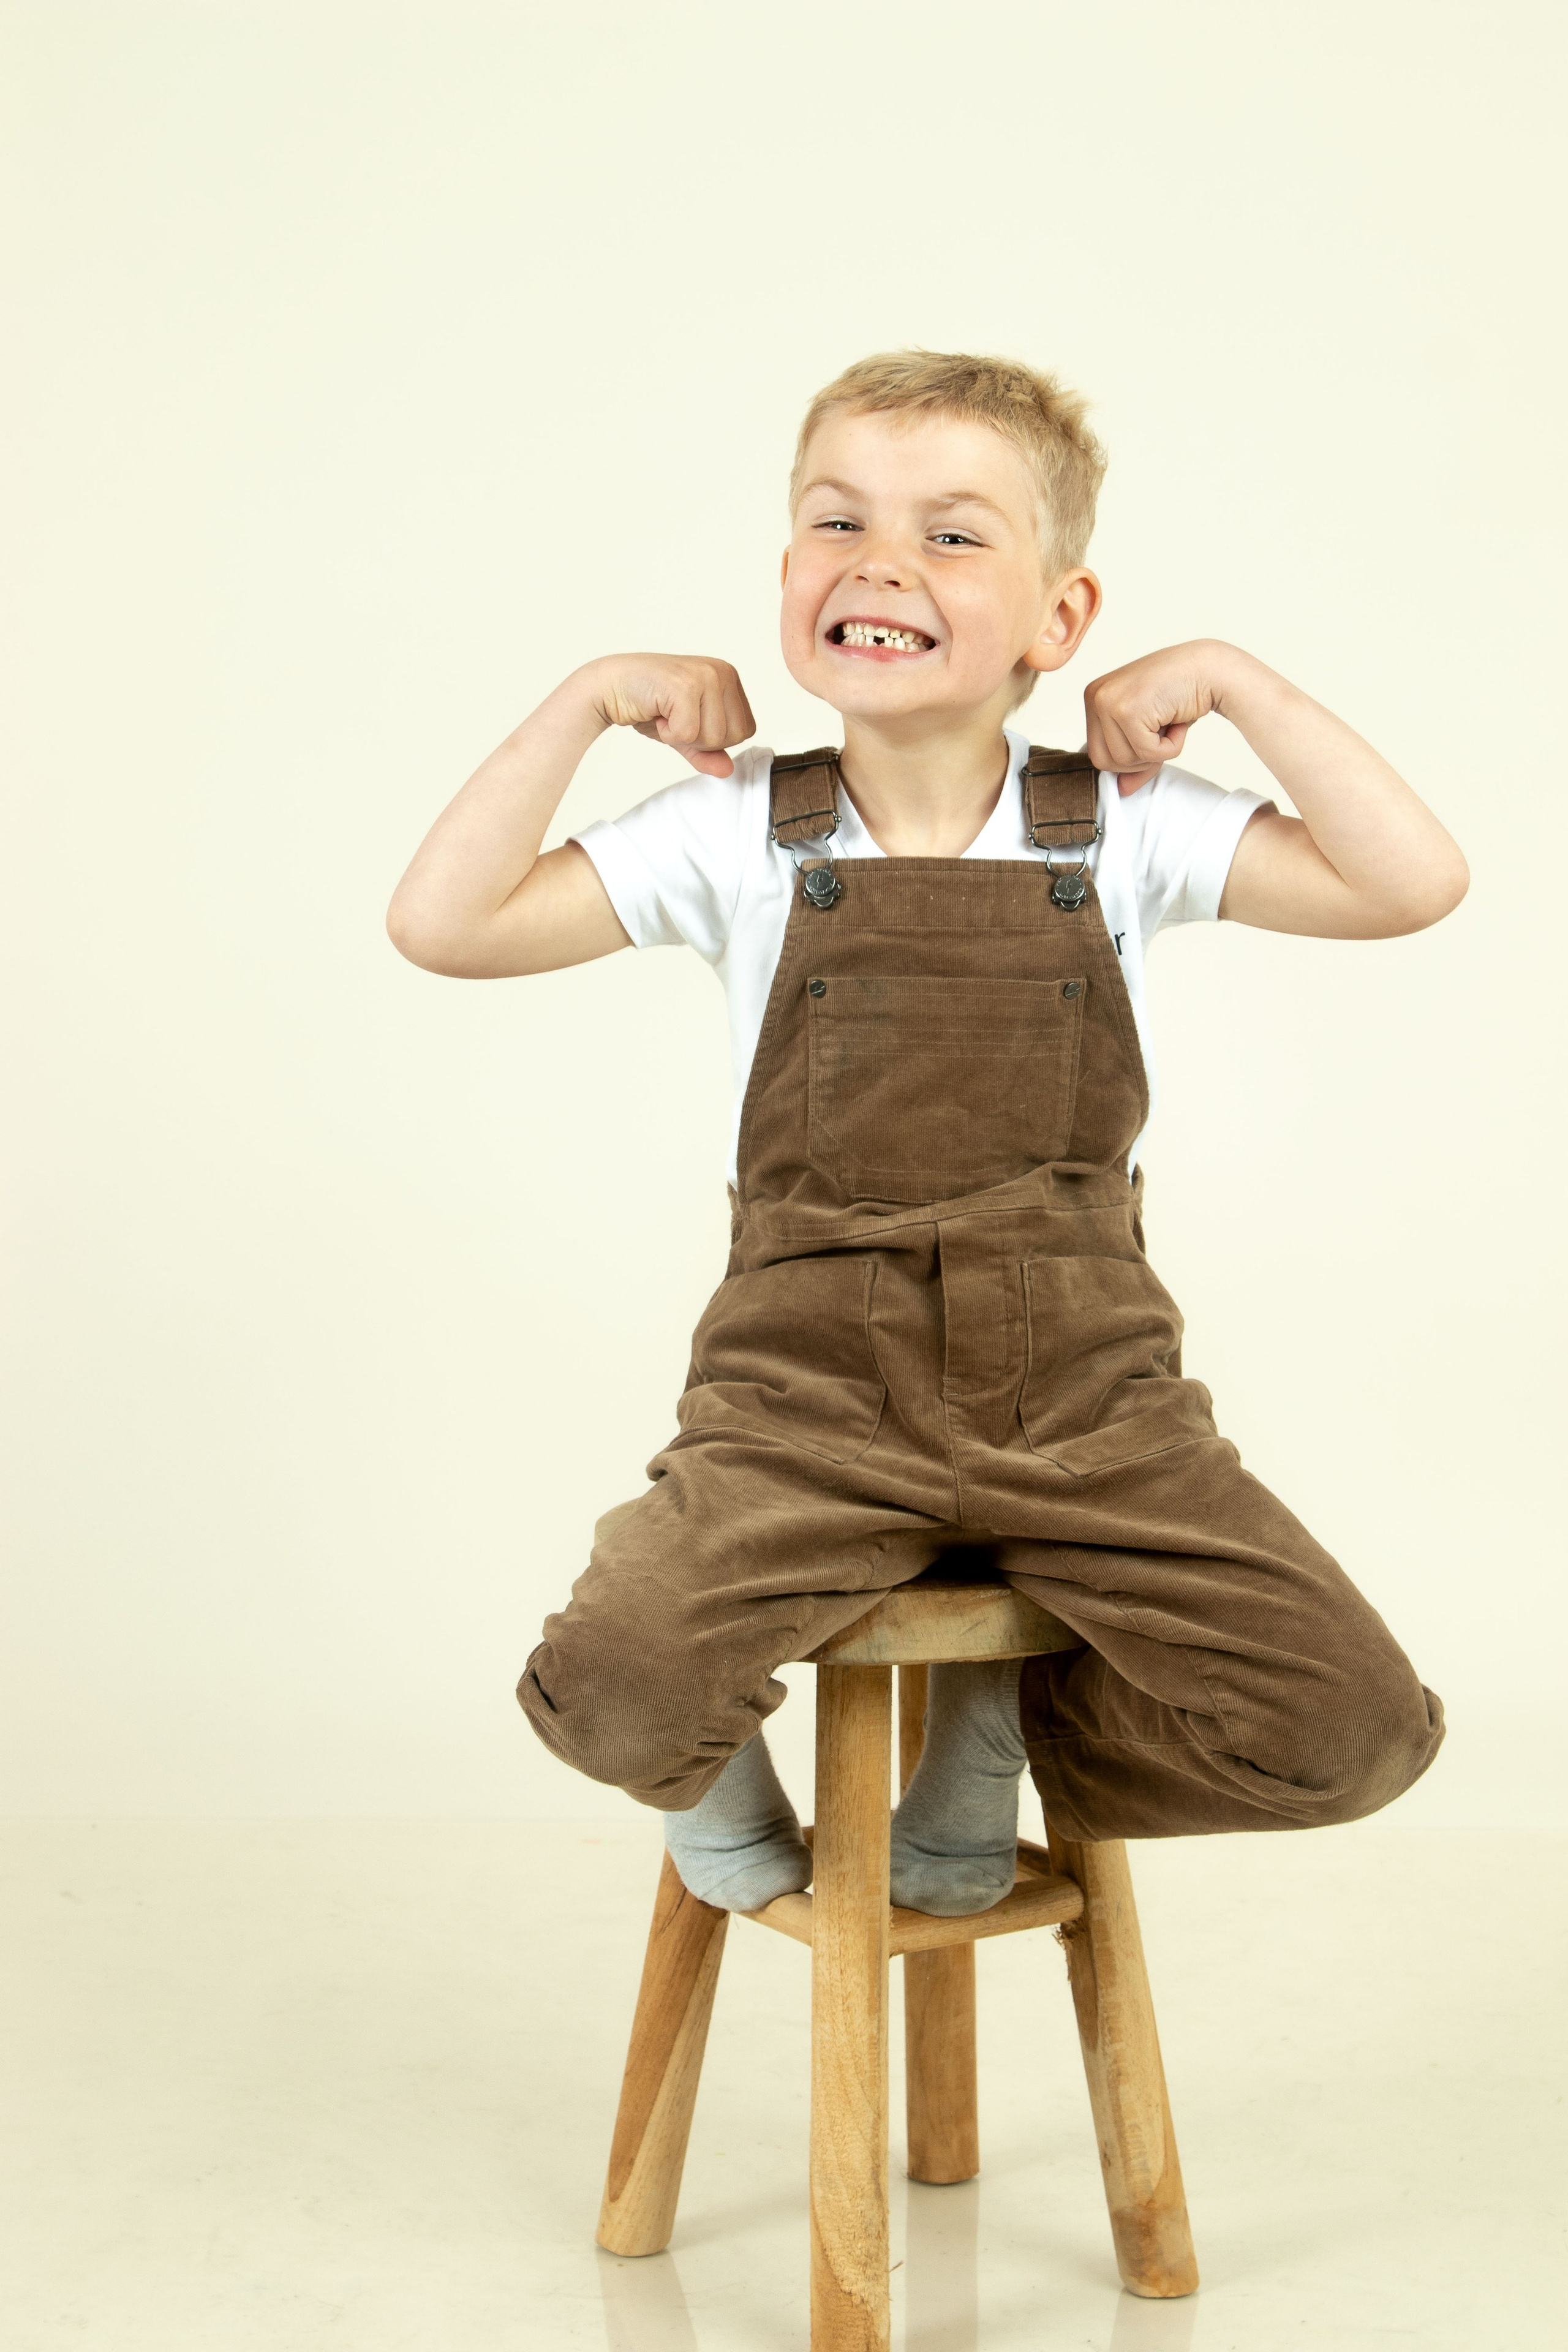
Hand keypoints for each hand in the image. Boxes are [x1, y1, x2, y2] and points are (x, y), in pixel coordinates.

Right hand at [584, 653, 755, 777]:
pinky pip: (688, 733)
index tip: (687, 720)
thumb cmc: (649, 705)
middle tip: (674, 718)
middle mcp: (722, 671)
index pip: (746, 731)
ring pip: (714, 737)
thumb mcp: (685, 733)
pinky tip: (656, 712)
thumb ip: (708, 752)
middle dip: (700, 740)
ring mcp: (705, 675)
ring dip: (682, 736)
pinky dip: (668, 733)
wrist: (610, 686)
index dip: (714, 739)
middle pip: (734, 737)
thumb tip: (728, 771)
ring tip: (665, 714)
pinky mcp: (684, 684)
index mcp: (730, 678)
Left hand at [1084, 640, 1235, 791]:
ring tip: (1170, 723)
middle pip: (1103, 762)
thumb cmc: (1181, 694)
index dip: (1129, 758)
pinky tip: (1177, 722)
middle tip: (1162, 734)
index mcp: (1095, 698)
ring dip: (1156, 752)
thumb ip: (1134, 759)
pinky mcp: (1128, 710)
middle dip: (1138, 759)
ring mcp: (1109, 702)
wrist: (1209, 669)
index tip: (1152, 737)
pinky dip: (1170, 747)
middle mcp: (1096, 696)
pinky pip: (1147, 753)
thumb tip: (1122, 790)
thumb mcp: (1150, 730)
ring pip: (1124, 761)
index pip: (1097, 753)